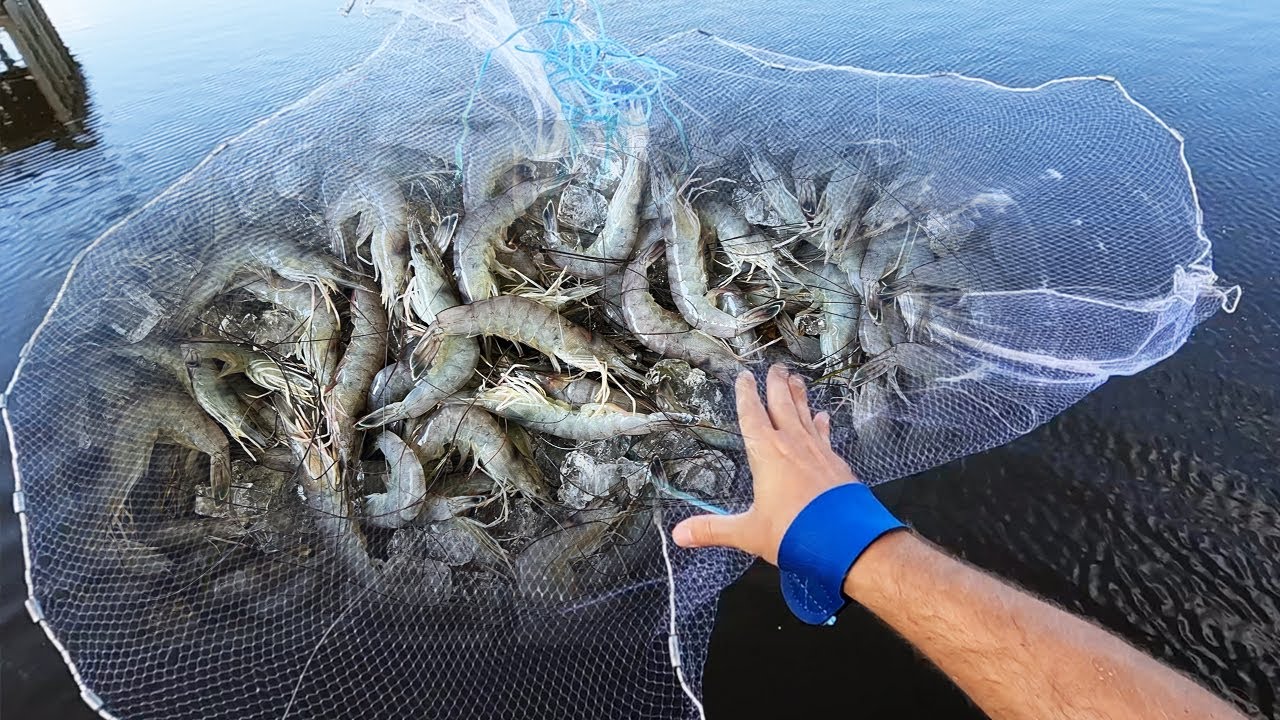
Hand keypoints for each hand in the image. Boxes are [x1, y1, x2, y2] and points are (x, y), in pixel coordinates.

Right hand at [671, 364, 857, 563]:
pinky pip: (824, 435)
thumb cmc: (794, 532)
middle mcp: (792, 444)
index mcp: (766, 453)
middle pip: (782, 405)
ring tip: (797, 380)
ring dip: (799, 396)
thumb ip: (713, 530)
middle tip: (776, 368)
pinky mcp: (835, 462)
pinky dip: (821, 424)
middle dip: (776, 385)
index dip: (746, 395)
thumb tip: (680, 534)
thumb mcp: (748, 532)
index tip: (745, 378)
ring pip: (805, 414)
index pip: (752, 416)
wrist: (844, 540)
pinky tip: (823, 417)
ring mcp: (817, 451)